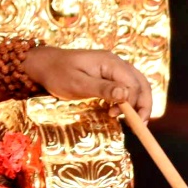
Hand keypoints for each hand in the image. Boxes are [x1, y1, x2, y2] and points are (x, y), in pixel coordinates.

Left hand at [24, 47, 154, 121]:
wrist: (44, 64)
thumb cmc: (57, 74)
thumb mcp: (77, 84)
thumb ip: (102, 89)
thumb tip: (125, 94)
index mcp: (110, 62)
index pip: (133, 84)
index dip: (133, 102)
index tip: (120, 117)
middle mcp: (116, 62)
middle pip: (141, 83)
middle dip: (143, 104)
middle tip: (139, 126)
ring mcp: (113, 68)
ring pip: (136, 85)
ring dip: (137, 103)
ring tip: (132, 121)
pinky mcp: (108, 75)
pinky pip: (126, 86)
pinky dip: (129, 99)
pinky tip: (120, 111)